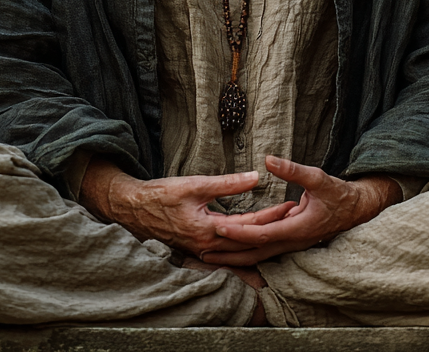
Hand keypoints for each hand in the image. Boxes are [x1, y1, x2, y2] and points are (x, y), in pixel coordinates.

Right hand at [78, 158, 296, 258]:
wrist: (134, 209)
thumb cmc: (162, 195)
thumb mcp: (195, 184)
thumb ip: (227, 183)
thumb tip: (256, 177)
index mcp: (209, 230)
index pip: (249, 224)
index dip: (271, 214)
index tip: (290, 205)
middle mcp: (208, 245)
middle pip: (248, 240)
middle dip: (272, 228)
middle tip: (294, 216)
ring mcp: (203, 250)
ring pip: (239, 248)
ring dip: (260, 237)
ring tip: (281, 225)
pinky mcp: (198, 247)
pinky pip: (228, 250)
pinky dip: (244, 243)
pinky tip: (255, 237)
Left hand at [201, 155, 400, 266]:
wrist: (355, 210)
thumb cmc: (338, 194)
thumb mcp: (317, 177)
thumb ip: (293, 170)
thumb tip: (269, 160)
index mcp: (297, 229)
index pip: (261, 234)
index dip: (239, 232)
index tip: (218, 227)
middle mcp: (292, 242)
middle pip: (255, 253)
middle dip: (230, 254)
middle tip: (203, 253)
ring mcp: (291, 244)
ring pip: (259, 255)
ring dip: (235, 256)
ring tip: (211, 256)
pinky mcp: (290, 241)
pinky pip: (265, 250)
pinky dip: (247, 250)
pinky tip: (233, 248)